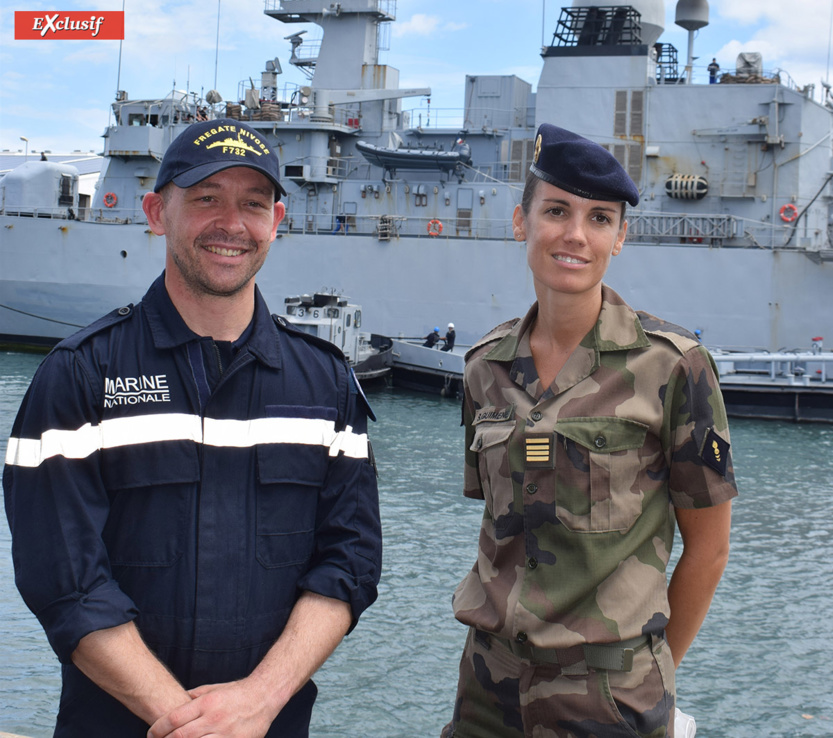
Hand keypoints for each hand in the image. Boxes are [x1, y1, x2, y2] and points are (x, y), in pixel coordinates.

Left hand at [147, 679, 276, 737]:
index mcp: (207, 703)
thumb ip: (193, 697)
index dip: (158, 729)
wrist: (265, 696)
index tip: (150, 734)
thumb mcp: (213, 689)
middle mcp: (215, 718)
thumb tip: (173, 704)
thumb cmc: (236, 693)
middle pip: (181, 736)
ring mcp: (226, 733)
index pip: (174, 718)